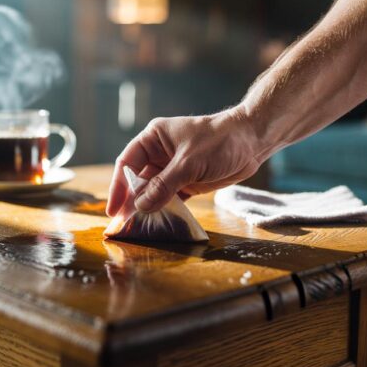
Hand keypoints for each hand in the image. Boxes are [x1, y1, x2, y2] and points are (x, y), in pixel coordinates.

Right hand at [106, 108, 263, 215]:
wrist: (252, 141)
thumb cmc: (219, 141)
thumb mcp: (189, 163)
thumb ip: (164, 185)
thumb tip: (141, 206)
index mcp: (154, 139)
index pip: (127, 163)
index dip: (118, 186)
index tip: (113, 209)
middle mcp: (159, 153)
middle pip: (138, 180)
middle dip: (131, 201)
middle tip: (123, 224)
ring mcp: (173, 168)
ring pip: (153, 191)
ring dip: (147, 207)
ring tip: (137, 228)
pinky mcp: (187, 181)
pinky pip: (170, 198)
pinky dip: (164, 210)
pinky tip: (158, 223)